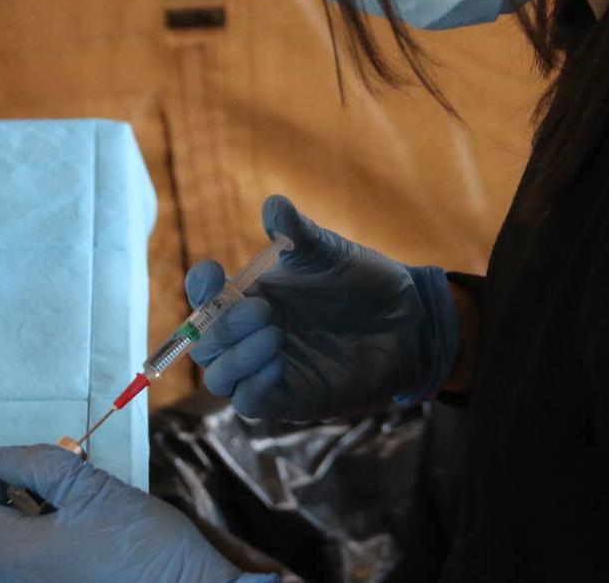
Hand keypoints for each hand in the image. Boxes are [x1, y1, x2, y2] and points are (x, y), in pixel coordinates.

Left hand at [0, 444, 275, 582]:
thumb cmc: (139, 543)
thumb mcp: (91, 488)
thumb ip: (39, 466)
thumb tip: (0, 457)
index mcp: (10, 552)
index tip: (26, 464)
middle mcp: (10, 580)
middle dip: (17, 494)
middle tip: (64, 480)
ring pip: (12, 549)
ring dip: (35, 518)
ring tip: (83, 505)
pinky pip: (34, 567)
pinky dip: (50, 542)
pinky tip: (91, 534)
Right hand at [186, 194, 458, 421]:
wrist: (408, 317)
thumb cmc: (362, 282)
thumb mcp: (328, 252)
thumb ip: (298, 231)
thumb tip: (274, 204)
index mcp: (251, 298)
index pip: (205, 301)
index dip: (200, 288)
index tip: (212, 271)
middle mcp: (252, 338)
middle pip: (205, 343)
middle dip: (222, 326)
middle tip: (262, 308)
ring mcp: (269, 371)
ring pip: (220, 378)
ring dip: (236, 357)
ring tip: (274, 333)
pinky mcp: (293, 400)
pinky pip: (251, 405)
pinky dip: (254, 386)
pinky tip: (277, 362)